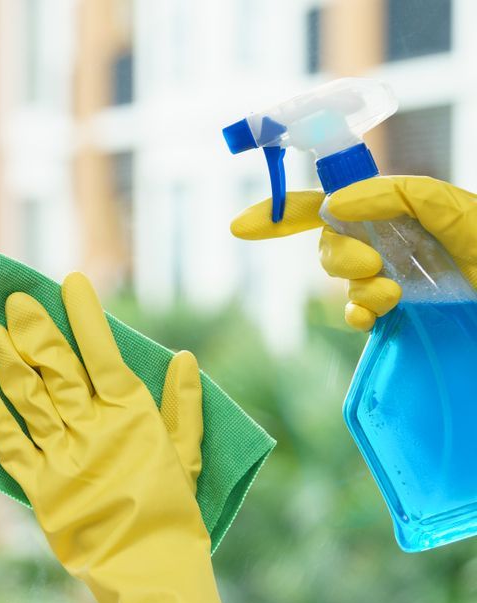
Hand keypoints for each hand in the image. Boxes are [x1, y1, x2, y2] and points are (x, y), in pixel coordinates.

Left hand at [0, 272, 236, 602]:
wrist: (150, 573)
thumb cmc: (173, 514)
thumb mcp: (187, 457)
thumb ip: (184, 407)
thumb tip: (185, 358)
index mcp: (132, 419)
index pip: (104, 355)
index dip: (86, 318)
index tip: (71, 282)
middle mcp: (93, 431)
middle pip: (57, 370)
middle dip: (35, 332)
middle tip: (16, 301)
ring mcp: (63, 458)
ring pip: (28, 400)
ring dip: (8, 363)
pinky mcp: (38, 488)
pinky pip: (10, 443)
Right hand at [231, 176, 476, 330]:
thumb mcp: (451, 207)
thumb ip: (396, 195)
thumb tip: (337, 204)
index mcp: (391, 209)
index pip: (324, 205)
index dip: (280, 213)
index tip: (241, 227)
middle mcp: (385, 240)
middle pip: (327, 245)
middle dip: (339, 256)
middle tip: (373, 265)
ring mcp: (390, 277)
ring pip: (341, 281)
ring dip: (358, 286)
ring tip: (392, 292)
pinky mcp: (399, 312)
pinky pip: (356, 313)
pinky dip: (357, 314)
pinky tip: (371, 317)